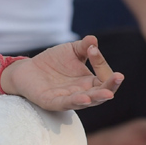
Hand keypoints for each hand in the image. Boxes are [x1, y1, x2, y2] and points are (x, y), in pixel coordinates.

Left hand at [0, 36, 123, 110]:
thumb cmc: (52, 62)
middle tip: (118, 77)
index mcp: (89, 82)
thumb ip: (83, 46)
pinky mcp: (52, 103)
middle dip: (110, 85)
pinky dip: (76, 102)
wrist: (27, 69)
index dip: (101, 62)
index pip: (104, 76)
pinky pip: (66, 104)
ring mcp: (68, 99)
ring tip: (107, 93)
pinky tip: (85, 98)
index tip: (92, 49)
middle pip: (102, 93)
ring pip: (87, 101)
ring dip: (97, 97)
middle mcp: (83, 93)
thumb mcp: (70, 51)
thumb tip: (93, 40)